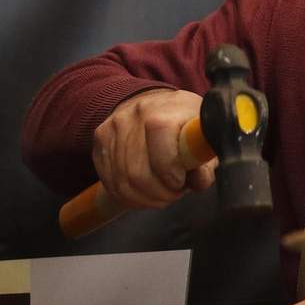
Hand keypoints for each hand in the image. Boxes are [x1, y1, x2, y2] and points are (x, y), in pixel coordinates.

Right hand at [92, 88, 213, 209]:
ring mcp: (113, 127)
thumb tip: (199, 182)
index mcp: (166, 108)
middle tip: (175, 193)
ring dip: (146, 198)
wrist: (155, 106)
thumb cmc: (185, 126)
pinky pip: (110, 183)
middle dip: (160, 192)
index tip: (181, 182)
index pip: (159, 134)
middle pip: (137, 171)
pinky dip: (130, 197)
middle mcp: (134, 114)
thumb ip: (205, 163)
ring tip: (163, 194)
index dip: (170, 168)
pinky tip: (146, 195)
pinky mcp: (100, 140)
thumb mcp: (204, 139)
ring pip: (123, 181)